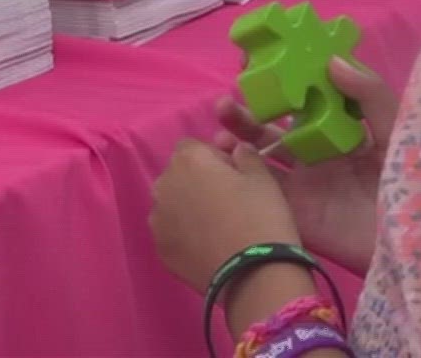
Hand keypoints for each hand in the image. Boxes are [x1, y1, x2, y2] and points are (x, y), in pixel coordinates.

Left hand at [150, 139, 300, 293]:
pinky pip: (171, 232)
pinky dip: (184, 235)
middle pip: (179, 175)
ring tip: (218, 228)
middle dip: (198, 182)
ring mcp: (157, 218)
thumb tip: (235, 148)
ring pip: (172, 204)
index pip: (193, 147)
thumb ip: (245, 155)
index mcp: (187, 160)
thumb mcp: (263, 178)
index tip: (234, 177)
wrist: (253, 274)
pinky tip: (208, 247)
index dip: (214, 158)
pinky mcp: (160, 248)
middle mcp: (163, 184)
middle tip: (228, 204)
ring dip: (188, 208)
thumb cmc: (261, 217)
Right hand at [212, 58, 400, 273]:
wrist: (410, 243)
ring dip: (237, 131)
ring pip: (258, 150)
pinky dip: (235, 169)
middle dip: (251, 105)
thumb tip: (331, 60)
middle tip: (235, 84)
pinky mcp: (289, 208)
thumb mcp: (398, 132)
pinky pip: (255, 186)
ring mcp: (300, 181)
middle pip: (273, 123)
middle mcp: (315, 153)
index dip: (284, 79)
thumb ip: (371, 96)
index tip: (264, 56)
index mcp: (340, 132)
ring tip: (222, 114)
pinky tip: (223, 152)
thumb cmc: (410, 183)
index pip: (306, 99)